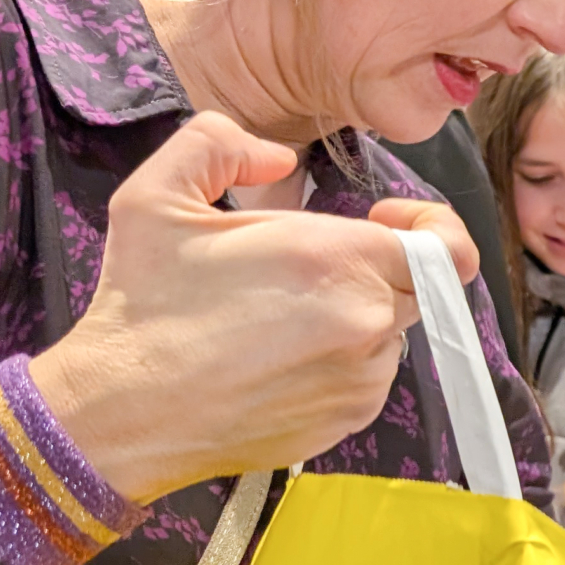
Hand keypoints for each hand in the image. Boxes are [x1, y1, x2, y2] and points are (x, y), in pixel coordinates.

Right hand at [29, 112, 476, 503]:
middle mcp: (367, 322)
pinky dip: (337, 360)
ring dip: (351, 315)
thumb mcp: (156, 195)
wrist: (121, 413)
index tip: (389, 218)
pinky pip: (367, 376)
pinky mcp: (349, 420)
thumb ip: (219, 144)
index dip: (430, 225)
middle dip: (374, 266)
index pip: (443, 246)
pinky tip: (276, 358)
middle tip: (309, 265)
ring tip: (276, 317)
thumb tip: (276, 157)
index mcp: (338, 260)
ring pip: (389, 330)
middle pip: (414, 284)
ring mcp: (363, 378)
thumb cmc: (140, 305)